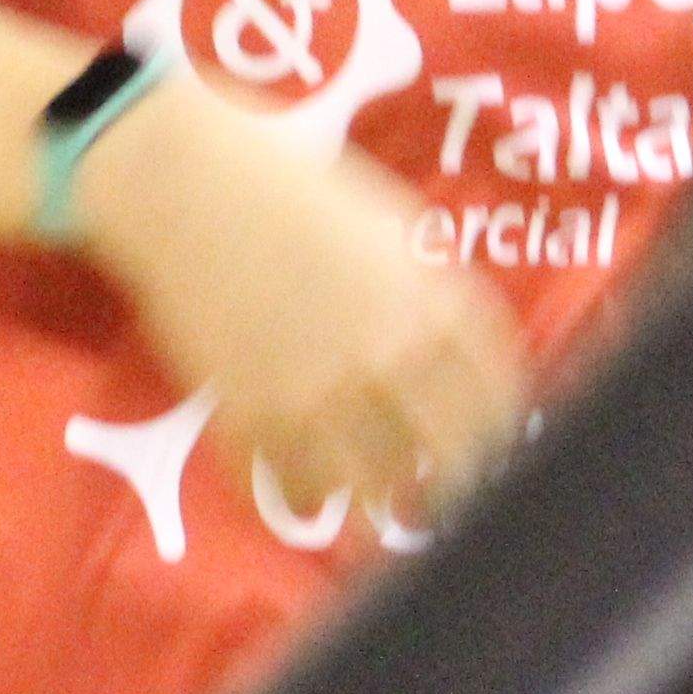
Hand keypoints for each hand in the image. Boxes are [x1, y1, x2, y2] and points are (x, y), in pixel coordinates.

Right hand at [71, 73, 527, 517]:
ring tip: (377, 511)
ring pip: (369, 490)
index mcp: (428, 304)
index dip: (503, 432)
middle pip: (444, 457)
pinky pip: (286, 486)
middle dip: (453, 487)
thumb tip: (460, 349)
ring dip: (378, 506)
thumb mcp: (390, 225)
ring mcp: (315, 394)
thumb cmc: (294, 187)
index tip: (499, 449)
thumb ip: (431, 291)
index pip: (494, 394)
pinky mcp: (247, 415)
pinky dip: (302, 497)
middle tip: (447, 499)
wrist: (189, 183)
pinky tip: (308, 494)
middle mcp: (383, 358)